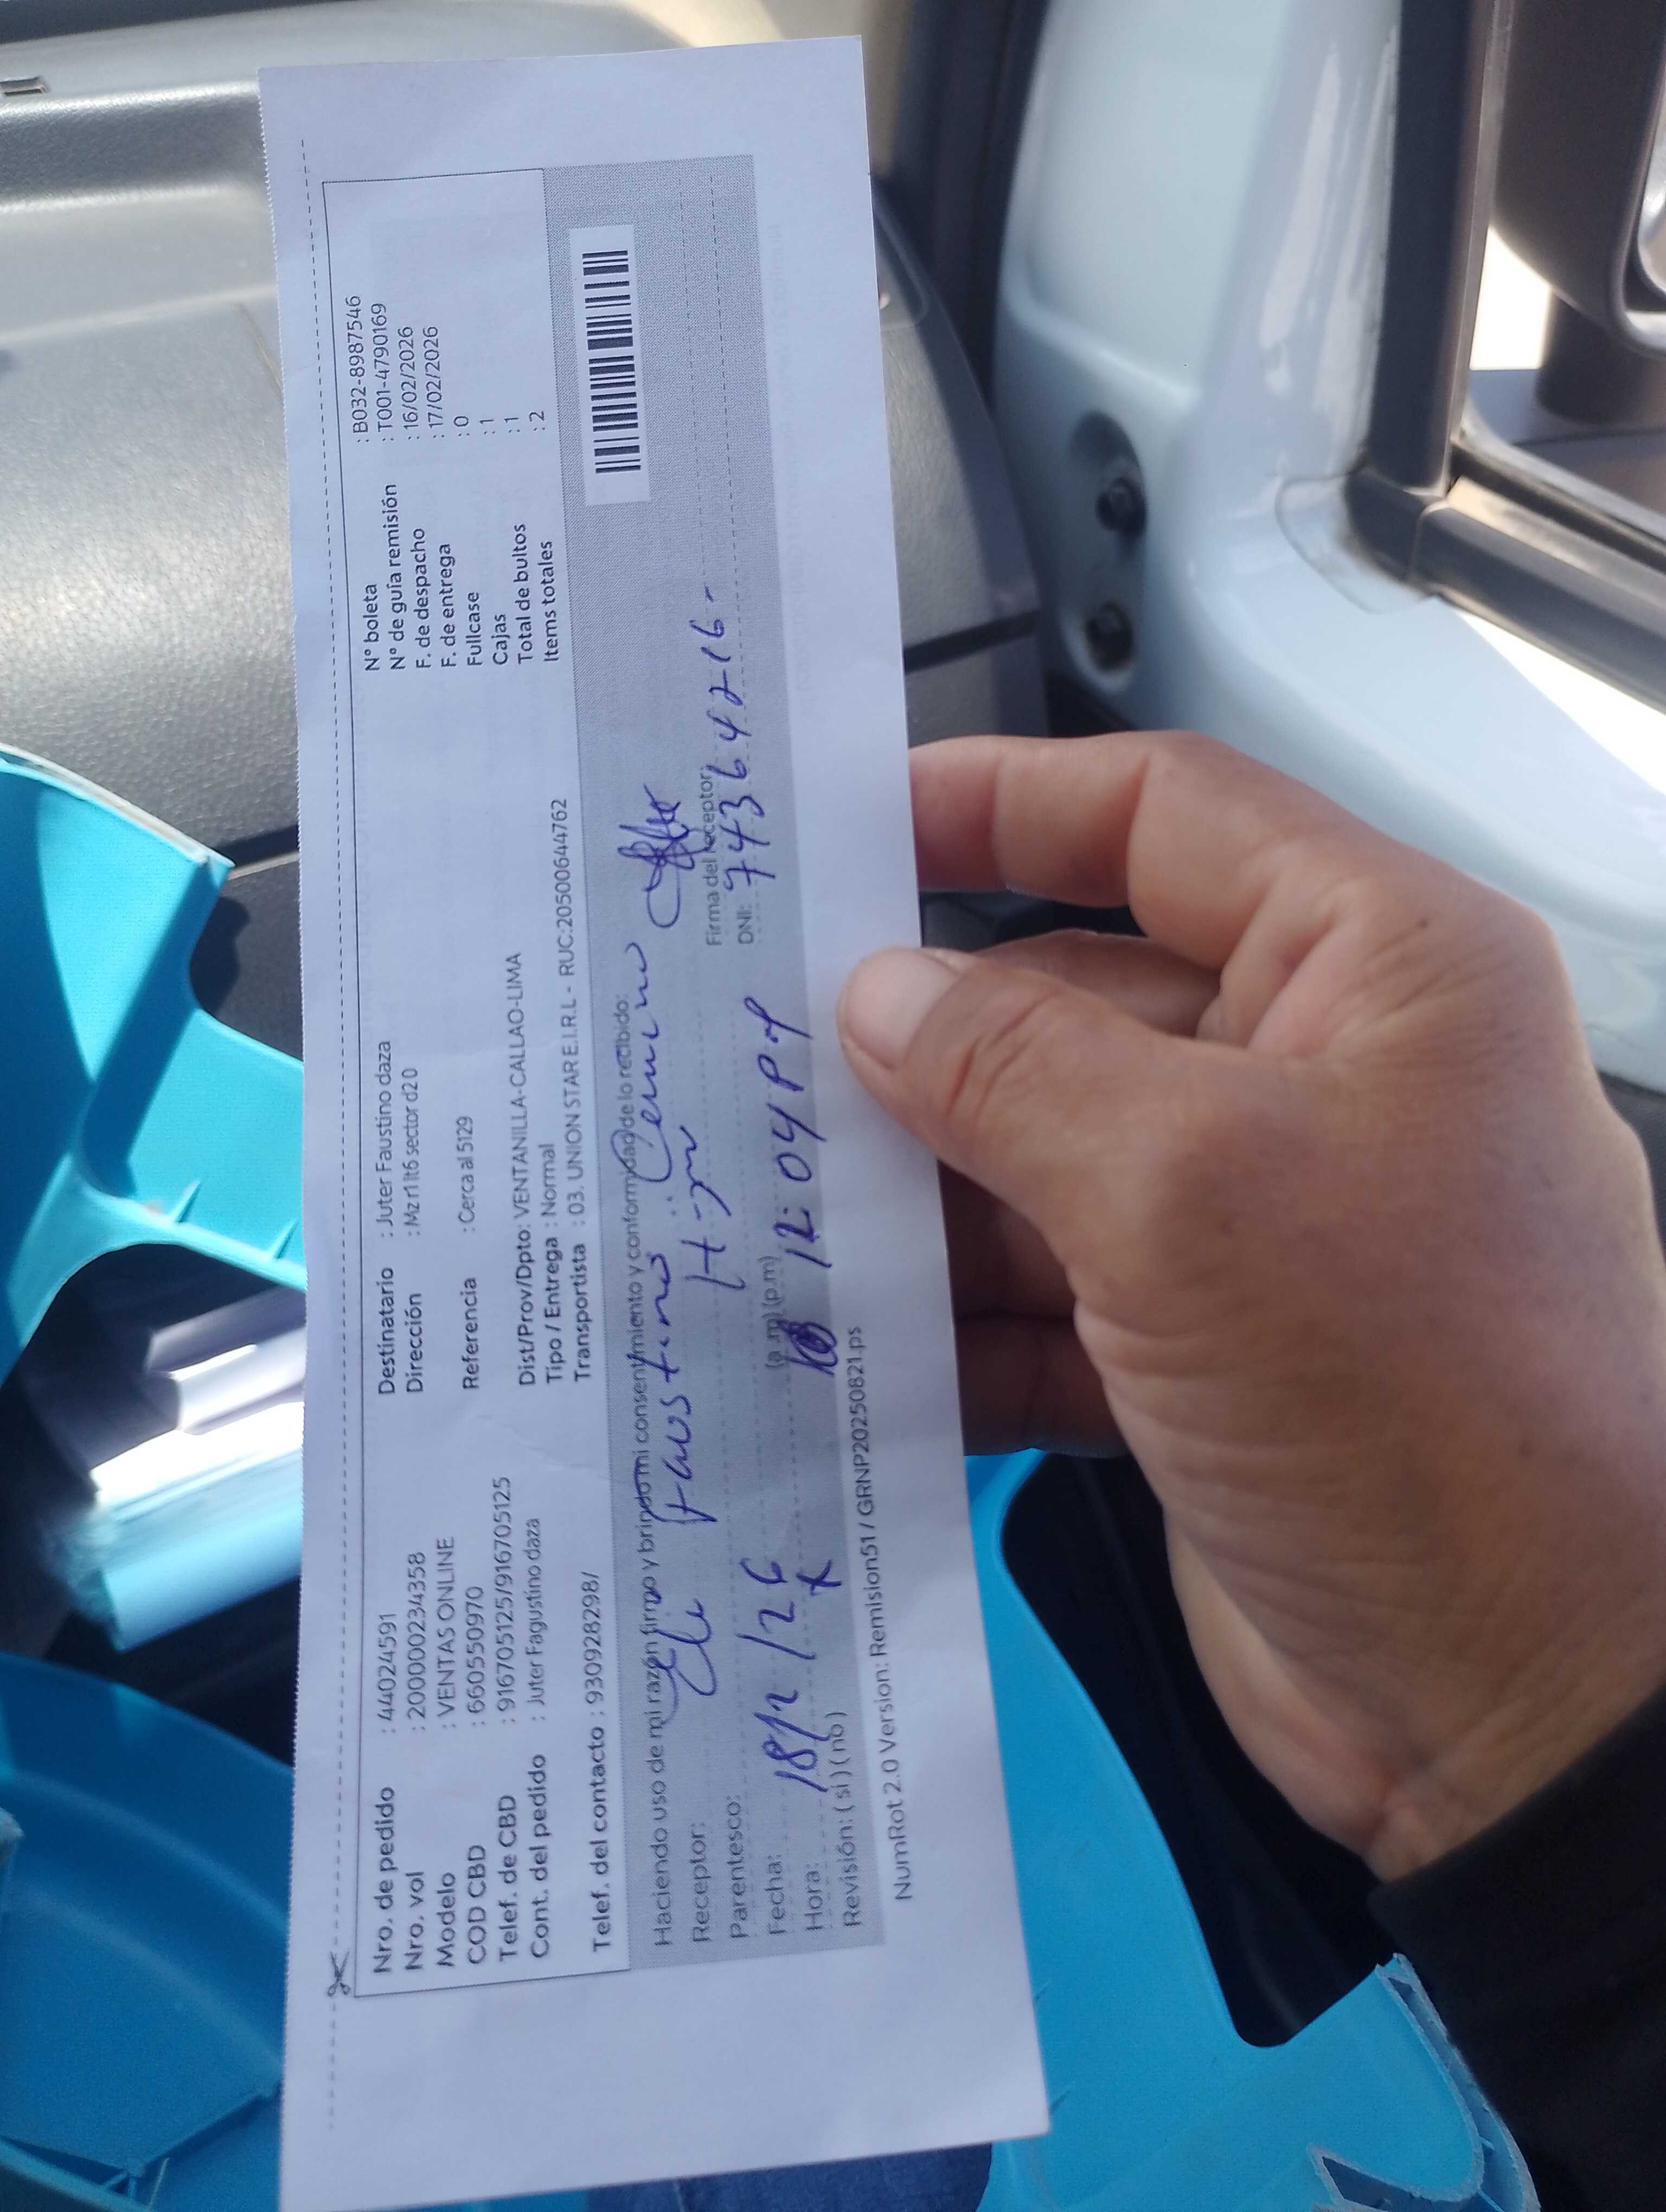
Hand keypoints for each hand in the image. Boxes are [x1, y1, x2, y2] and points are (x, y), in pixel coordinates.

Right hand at [837, 732, 1665, 1878]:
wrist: (1519, 1707)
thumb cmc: (1422, 1413)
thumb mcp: (1189, 1193)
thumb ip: (1014, 1068)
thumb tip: (881, 995)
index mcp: (1381, 970)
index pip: (1167, 814)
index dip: (1002, 801)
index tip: (851, 827)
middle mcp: (1329, 1079)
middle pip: (1081, 998)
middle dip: (930, 1044)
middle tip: (765, 1062)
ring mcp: (1266, 1229)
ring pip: (1048, 1159)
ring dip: (925, 1198)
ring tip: (785, 1214)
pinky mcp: (1210, 1362)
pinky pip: (1052, 1302)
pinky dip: (963, 1325)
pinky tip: (862, 1346)